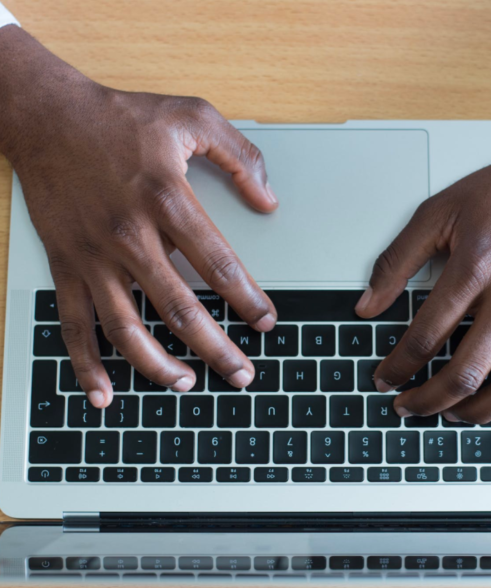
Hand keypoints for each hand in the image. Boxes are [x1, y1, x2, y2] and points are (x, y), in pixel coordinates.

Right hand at [0, 28, 278, 407]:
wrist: (45, 116)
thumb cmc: (120, 117)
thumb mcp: (191, 116)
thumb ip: (239, 156)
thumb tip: (269, 200)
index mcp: (167, 200)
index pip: (219, 266)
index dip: (248, 300)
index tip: (266, 322)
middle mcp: (130, 235)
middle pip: (180, 309)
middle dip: (217, 349)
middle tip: (243, 375)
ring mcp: (94, 256)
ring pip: (127, 328)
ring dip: (158, 366)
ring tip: (188, 385)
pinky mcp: (66, 266)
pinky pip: (74, 324)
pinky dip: (86, 364)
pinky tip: (104, 393)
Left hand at [355, 109, 490, 423]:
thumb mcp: (439, 211)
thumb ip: (397, 260)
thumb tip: (367, 305)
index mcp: (475, 267)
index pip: (425, 336)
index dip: (397, 367)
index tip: (384, 379)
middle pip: (465, 372)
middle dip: (427, 401)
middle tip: (408, 407)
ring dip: (477, 413)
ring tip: (453, 414)